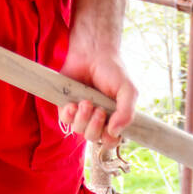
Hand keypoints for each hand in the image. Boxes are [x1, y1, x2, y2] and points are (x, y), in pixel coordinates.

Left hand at [58, 27, 136, 148]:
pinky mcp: (66, 106)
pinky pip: (65, 121)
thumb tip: (115, 132)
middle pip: (93, 138)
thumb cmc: (112, 71)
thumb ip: (127, 113)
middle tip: (99, 110)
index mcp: (113, 119)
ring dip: (83, 119)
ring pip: (78, 130)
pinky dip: (69, 114)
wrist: (93, 52)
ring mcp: (81, 113)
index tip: (110, 128)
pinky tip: (73, 104)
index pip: (110, 141)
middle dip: (95, 127)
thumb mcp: (128, 91)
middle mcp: (96, 119)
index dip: (109, 139)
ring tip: (86, 102)